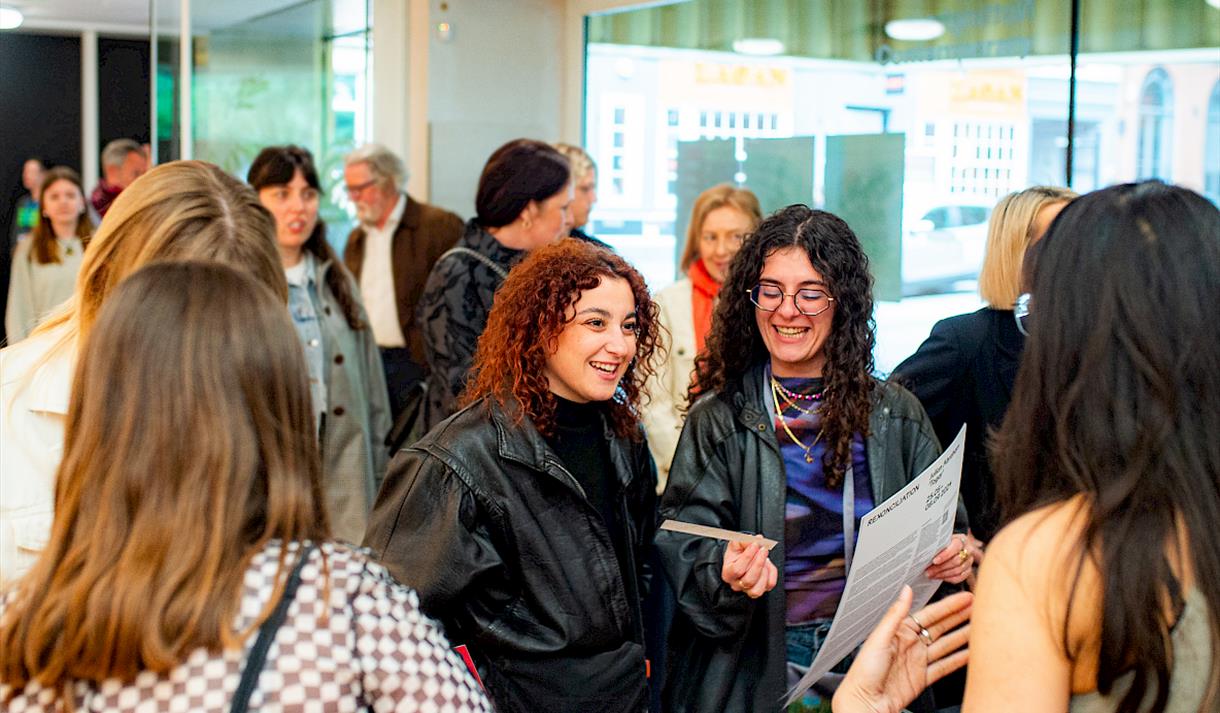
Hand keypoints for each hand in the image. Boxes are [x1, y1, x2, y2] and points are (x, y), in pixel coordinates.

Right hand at [720, 537, 777, 598]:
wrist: (743, 558)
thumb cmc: (738, 552)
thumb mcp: (736, 543)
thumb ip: (744, 540)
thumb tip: (755, 540)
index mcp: (728, 573)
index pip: (737, 569)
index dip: (747, 557)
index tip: (754, 544)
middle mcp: (737, 584)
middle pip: (748, 580)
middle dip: (758, 563)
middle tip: (763, 549)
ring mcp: (748, 589)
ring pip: (758, 588)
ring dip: (765, 570)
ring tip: (765, 558)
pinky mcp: (761, 589)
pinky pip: (770, 584)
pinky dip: (772, 572)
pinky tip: (768, 564)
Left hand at [832, 585, 971, 712]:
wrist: (865, 701)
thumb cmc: (864, 671)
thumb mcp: (879, 638)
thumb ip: (895, 614)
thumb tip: (905, 590)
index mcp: (899, 632)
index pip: (929, 615)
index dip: (948, 606)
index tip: (963, 598)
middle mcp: (910, 645)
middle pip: (940, 627)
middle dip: (959, 617)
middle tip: (977, 608)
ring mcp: (917, 661)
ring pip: (946, 645)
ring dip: (962, 635)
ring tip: (979, 627)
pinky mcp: (922, 678)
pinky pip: (944, 666)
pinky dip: (958, 660)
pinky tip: (970, 653)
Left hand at [925, 533, 973, 583]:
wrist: (948, 547)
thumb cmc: (942, 543)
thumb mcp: (940, 540)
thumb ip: (936, 544)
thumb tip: (923, 551)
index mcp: (961, 540)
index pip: (956, 547)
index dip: (945, 555)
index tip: (934, 561)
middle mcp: (968, 550)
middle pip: (956, 561)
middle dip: (940, 567)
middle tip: (928, 571)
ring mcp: (969, 561)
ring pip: (958, 570)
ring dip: (942, 574)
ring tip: (931, 575)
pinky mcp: (968, 570)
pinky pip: (960, 577)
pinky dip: (948, 579)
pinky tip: (939, 577)